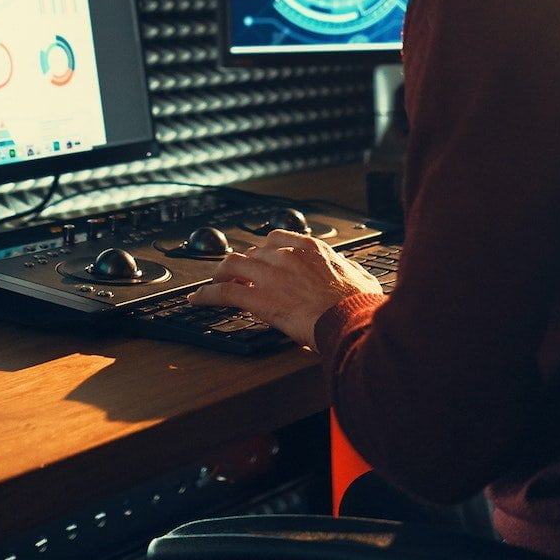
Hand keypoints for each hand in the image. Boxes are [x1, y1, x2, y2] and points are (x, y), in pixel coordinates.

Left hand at [185, 230, 383, 349]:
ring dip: (220, 274)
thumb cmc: (357, 305)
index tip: (259, 258)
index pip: (276, 239)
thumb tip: (355, 272)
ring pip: (232, 266)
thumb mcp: (362, 278)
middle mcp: (286, 256)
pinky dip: (206, 294)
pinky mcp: (259, 299)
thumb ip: (352, 270)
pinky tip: (197, 299)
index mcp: (310, 249)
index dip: (263, 251)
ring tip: (213, 283)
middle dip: (243, 266)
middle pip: (252, 253)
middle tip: (236, 276)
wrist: (350, 320)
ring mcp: (271, 275)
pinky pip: (223, 292)